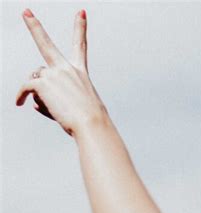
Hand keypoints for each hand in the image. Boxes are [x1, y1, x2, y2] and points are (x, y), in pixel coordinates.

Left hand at [16, 9, 106, 135]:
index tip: (81, 12)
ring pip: (35, 79)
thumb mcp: (77, 106)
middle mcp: (67, 69)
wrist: (91, 123)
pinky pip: (25, 87)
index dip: (80, 27)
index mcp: (80, 72)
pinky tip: (19, 103)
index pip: (80, 45)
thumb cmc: (89, 120)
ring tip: (54, 107)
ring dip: (38, 92)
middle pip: (46, 44)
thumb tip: (32, 101)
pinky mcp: (42, 82)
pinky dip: (20, 96)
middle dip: (35, 26)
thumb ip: (54, 100)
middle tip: (26, 12)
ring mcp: (54, 74)